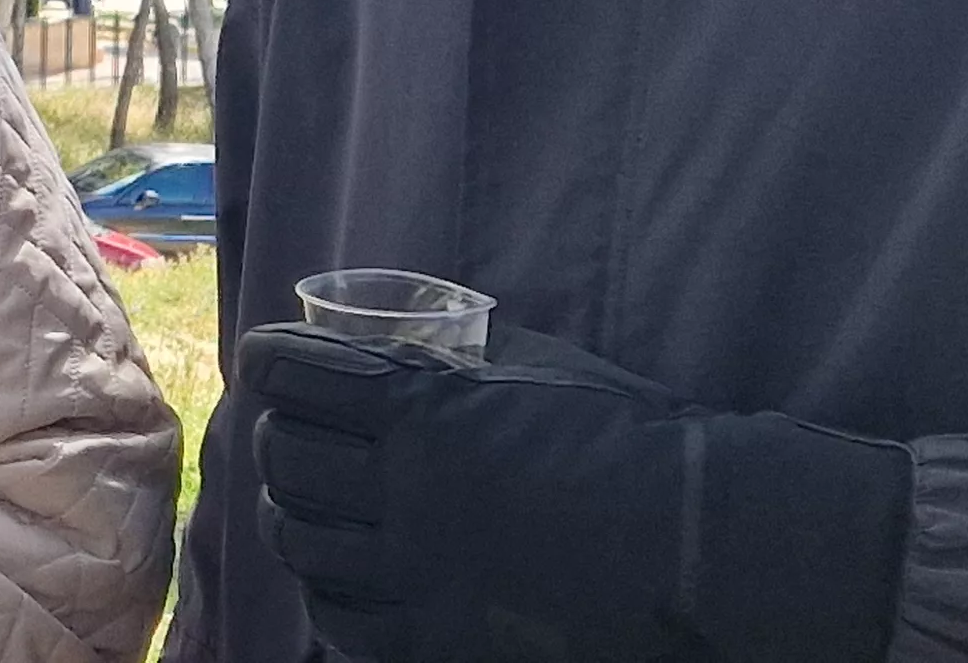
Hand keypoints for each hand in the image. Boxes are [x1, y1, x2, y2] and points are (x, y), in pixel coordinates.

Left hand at [243, 322, 908, 662]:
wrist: (697, 544)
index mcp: (421, 411)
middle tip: (289, 432)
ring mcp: (413, 572)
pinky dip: (326, 586)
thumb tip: (418, 334)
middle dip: (277, 436)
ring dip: (291, 511)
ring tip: (305, 503)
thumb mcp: (541, 370)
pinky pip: (339, 613)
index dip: (273, 360)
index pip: (295, 374)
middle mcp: (402, 491)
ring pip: (298, 537)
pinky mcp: (432, 638)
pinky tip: (339, 572)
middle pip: (284, 456)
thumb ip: (465, 356)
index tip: (269, 360)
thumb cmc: (630, 442)